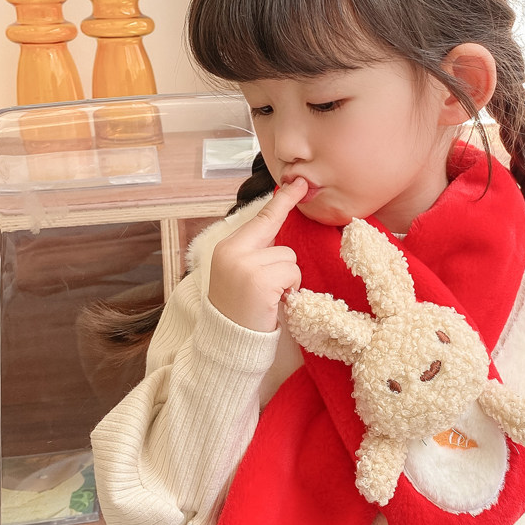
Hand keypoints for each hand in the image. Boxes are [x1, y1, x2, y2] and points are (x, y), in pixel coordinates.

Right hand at [208, 178, 306, 331]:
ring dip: (287, 279)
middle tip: (277, 274)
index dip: (281, 200)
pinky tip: (274, 302)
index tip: (297, 182)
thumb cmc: (239, 309)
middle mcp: (233, 251)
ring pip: (289, 257)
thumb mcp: (240, 273)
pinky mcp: (260, 280)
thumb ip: (256, 251)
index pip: (260, 218)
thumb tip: (278, 228)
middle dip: (283, 261)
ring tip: (268, 297)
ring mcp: (246, 264)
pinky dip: (290, 289)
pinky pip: (292, 273)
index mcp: (227, 247)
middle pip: (278, 238)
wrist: (228, 342)